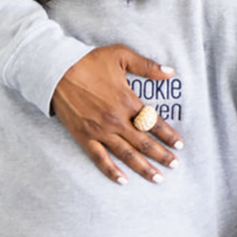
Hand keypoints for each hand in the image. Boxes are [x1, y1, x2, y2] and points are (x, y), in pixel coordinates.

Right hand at [51, 44, 183, 183]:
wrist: (56, 70)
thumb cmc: (89, 61)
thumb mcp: (122, 55)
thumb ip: (147, 66)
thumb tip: (171, 72)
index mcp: (128, 101)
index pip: (154, 123)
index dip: (169, 135)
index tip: (180, 145)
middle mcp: (116, 120)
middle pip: (144, 142)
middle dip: (161, 155)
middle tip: (175, 165)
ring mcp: (100, 131)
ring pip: (126, 154)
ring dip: (143, 168)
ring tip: (157, 178)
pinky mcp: (84, 137)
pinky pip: (100, 158)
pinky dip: (111, 171)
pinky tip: (122, 181)